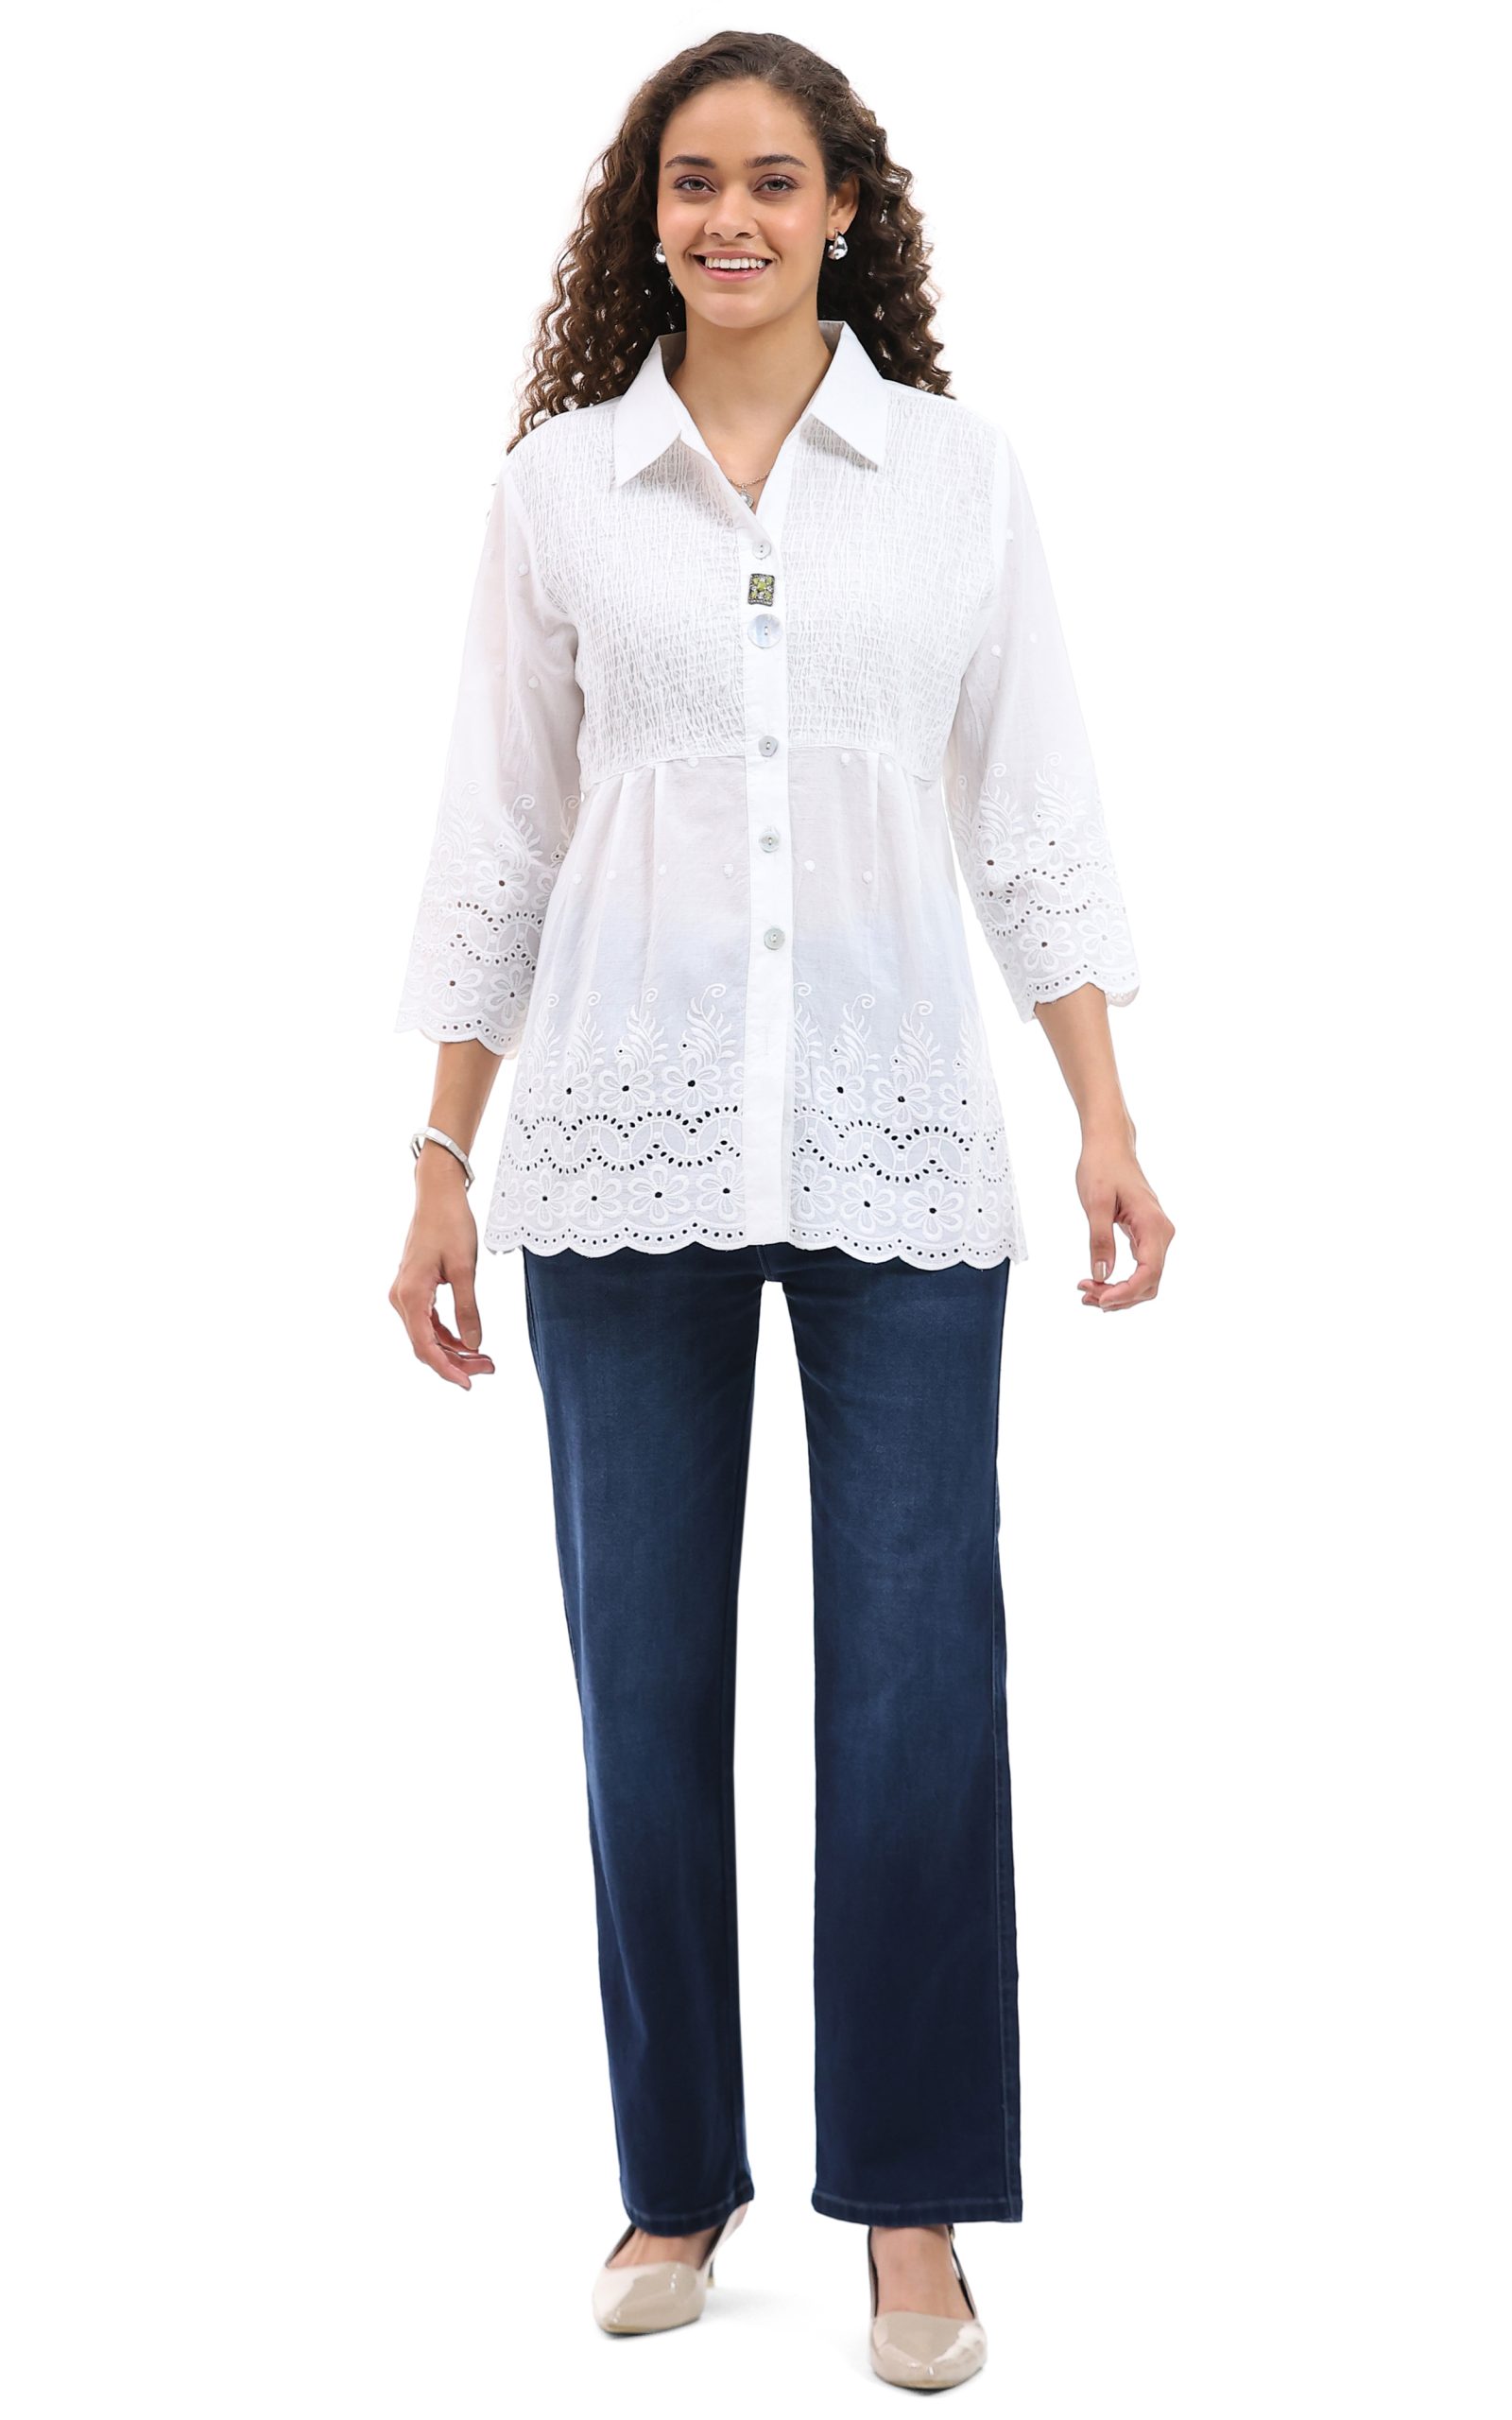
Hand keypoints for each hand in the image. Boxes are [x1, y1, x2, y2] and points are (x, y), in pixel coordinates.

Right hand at [389, 1169, 495, 1386]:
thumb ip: (469, 1309)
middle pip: (425, 1344)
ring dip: (453, 1350)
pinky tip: (468, 1340)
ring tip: (485, 1358)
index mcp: (411, 1294)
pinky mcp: (413, 1289)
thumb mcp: (465, 1268)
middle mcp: (401, 1298)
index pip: (425, 1345)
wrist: (438, 1195)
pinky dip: (447, 1334)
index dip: (447, 1369)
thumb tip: (475, 1345)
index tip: (469, 1384)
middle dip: (456, 1361)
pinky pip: (428, 1322)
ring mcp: (405, 1294)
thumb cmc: (451, 1224)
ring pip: (427, 1335)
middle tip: (489, 1368)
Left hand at [1074, 1132, 1173, 1311]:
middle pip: (1149, 1283)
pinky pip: (1140, 1268)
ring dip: (1120, 1293)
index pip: (1149, 1273)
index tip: (1100, 1299)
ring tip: (1087, 1293)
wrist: (1110, 1146)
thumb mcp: (1095, 1203)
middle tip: (1085, 1296)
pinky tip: (1099, 1284)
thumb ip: (1100, 1240)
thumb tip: (1102, 1275)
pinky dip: (1121, 1282)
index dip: (1126, 1293)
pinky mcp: (1145, 1236)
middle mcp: (1161, 1233)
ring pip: (1146, 1280)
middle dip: (1120, 1297)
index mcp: (1153, 1225)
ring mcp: (1156, 1236)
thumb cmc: (1102, 1167)